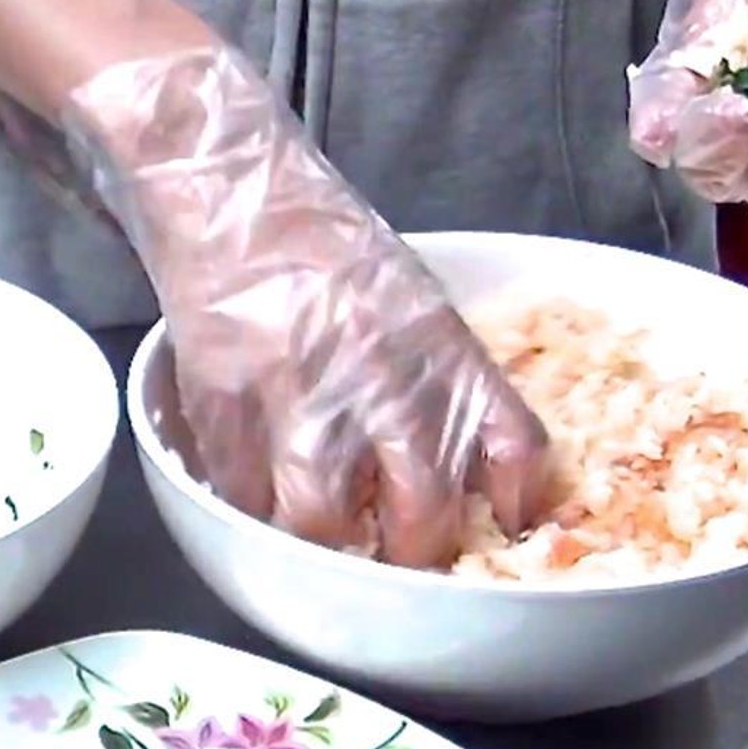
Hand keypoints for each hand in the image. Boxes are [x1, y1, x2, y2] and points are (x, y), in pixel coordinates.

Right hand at [56, 48, 550, 568]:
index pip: (514, 450)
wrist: (232, 192)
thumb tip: (458, 464)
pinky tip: (262, 490)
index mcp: (443, 348)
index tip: (505, 528)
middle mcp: (384, 383)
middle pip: (422, 519)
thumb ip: (440, 376)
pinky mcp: (230, 412)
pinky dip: (257, 510)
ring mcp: (302, 402)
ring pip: (325, 528)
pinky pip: (248, 500)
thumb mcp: (412, 298)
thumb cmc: (323, 240)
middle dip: (412, 556)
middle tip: (397, 554)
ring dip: (325, 545)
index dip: (518, 506)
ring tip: (323, 533)